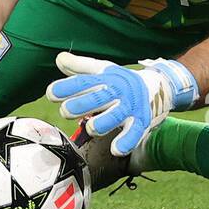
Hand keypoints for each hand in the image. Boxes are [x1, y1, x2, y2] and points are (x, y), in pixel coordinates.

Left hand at [46, 52, 198, 157]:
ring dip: (102, 123)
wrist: (158, 85)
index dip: (67, 87)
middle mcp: (117, 92)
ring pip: (115, 116)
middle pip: (98, 98)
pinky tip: (116, 149)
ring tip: (90, 127)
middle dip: (81, 104)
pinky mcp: (141, 122)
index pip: (84, 82)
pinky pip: (135, 133)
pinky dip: (126, 142)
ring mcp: (129, 108)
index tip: (50, 93)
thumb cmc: (120, 80)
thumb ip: (79, 68)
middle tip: (65, 111)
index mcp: (104, 79)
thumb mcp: (102, 70)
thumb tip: (59, 59)